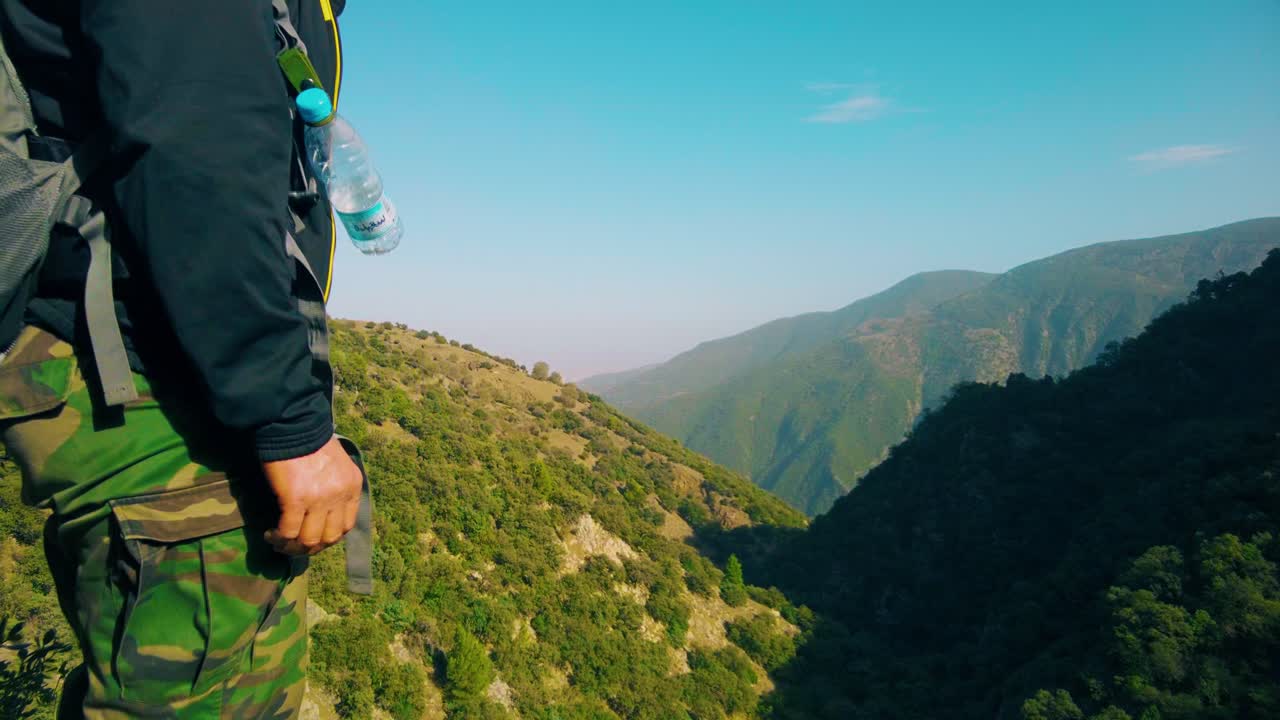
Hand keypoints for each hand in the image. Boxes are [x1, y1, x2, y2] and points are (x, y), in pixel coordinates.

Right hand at [262, 435, 362, 555]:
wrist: (294, 424)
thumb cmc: (311, 441)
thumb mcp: (337, 465)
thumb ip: (336, 487)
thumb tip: (323, 512)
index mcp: (353, 486)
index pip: (347, 526)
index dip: (328, 538)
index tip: (312, 537)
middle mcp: (340, 495)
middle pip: (329, 538)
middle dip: (311, 548)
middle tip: (294, 545)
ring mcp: (319, 500)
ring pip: (309, 540)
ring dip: (293, 547)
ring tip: (279, 542)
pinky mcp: (296, 500)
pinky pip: (289, 532)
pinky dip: (279, 538)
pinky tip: (270, 534)